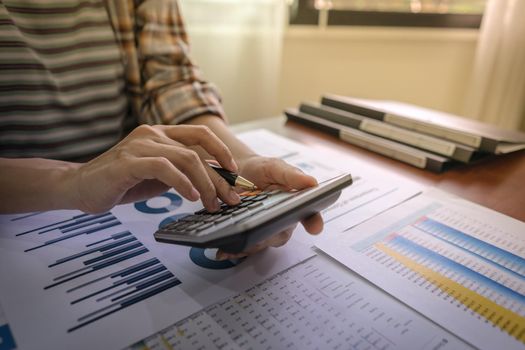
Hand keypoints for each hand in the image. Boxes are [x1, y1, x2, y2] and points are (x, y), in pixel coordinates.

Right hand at [71, 124, 242, 212]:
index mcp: (161, 134)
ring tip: (212, 204)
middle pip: (197, 152)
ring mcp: (140, 146)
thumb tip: (213, 182)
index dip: (221, 152)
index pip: (200, 135)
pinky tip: (191, 197)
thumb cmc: (122, 182)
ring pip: (185, 159)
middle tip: (231, 199)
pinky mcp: (128, 162)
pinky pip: (164, 168)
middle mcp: (152, 134)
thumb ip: (181, 172)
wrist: (80, 187)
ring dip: (205, 184)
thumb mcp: (158, 176)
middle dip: (218, 178)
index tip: (235, 173)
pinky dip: (182, 183)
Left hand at [216, 155, 323, 259]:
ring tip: (236, 243)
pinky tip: (225, 250)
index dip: (314, 222)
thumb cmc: (261, 170)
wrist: (236, 173)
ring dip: (250, 245)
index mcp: (294, 205)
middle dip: (270, 236)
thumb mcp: (275, 167)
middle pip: (282, 235)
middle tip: (260, 233)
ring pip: (263, 243)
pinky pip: (246, 247)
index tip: (315, 227)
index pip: (310, 216)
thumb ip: (292, 175)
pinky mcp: (249, 235)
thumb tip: (312, 182)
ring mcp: (266, 230)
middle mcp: (283, 221)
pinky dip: (235, 250)